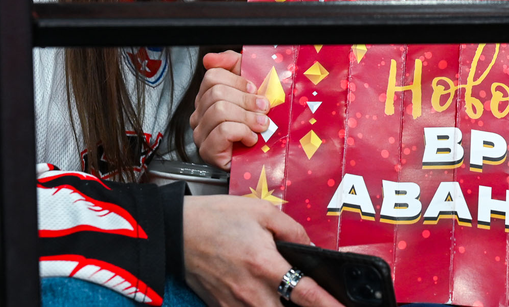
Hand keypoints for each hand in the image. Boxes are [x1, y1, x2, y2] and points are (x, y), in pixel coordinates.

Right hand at [183, 195, 343, 306]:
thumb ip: (293, 231)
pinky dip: (261, 306)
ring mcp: (235, 305)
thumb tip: (313, 249)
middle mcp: (252, 292)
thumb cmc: (217, 217)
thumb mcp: (262, 212)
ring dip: (281, 306)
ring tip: (286, 292)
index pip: (308, 295)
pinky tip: (265, 294)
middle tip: (312, 298)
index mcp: (265, 265)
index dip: (331, 306)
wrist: (177, 231)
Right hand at [190, 50, 269, 168]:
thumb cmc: (259, 122)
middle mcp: (201, 114)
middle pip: (216, 93)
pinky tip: (250, 139)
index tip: (254, 90)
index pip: (212, 76)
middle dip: (246, 101)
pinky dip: (242, 132)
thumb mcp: (251, 86)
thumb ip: (233, 64)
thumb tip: (210, 58)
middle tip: (262, 109)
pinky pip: (223, 131)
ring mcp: (201, 133)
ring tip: (260, 125)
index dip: (238, 81)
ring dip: (247, 117)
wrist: (266, 157)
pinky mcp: (208, 151)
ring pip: (219, 110)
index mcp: (209, 97)